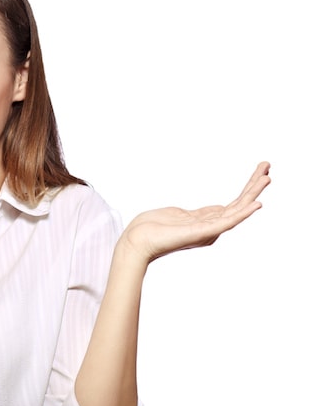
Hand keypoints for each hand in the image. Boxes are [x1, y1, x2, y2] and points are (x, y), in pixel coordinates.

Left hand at [119, 161, 270, 263]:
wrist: (137, 240)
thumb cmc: (153, 228)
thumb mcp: (182, 215)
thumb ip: (202, 213)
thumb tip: (219, 208)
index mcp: (208, 222)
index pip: (234, 203)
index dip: (248, 187)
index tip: (260, 170)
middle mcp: (212, 227)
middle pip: (239, 203)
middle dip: (254, 184)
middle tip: (268, 166)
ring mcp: (208, 230)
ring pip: (237, 210)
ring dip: (253, 193)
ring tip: (267, 177)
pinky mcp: (202, 233)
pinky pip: (227, 222)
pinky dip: (243, 214)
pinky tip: (255, 205)